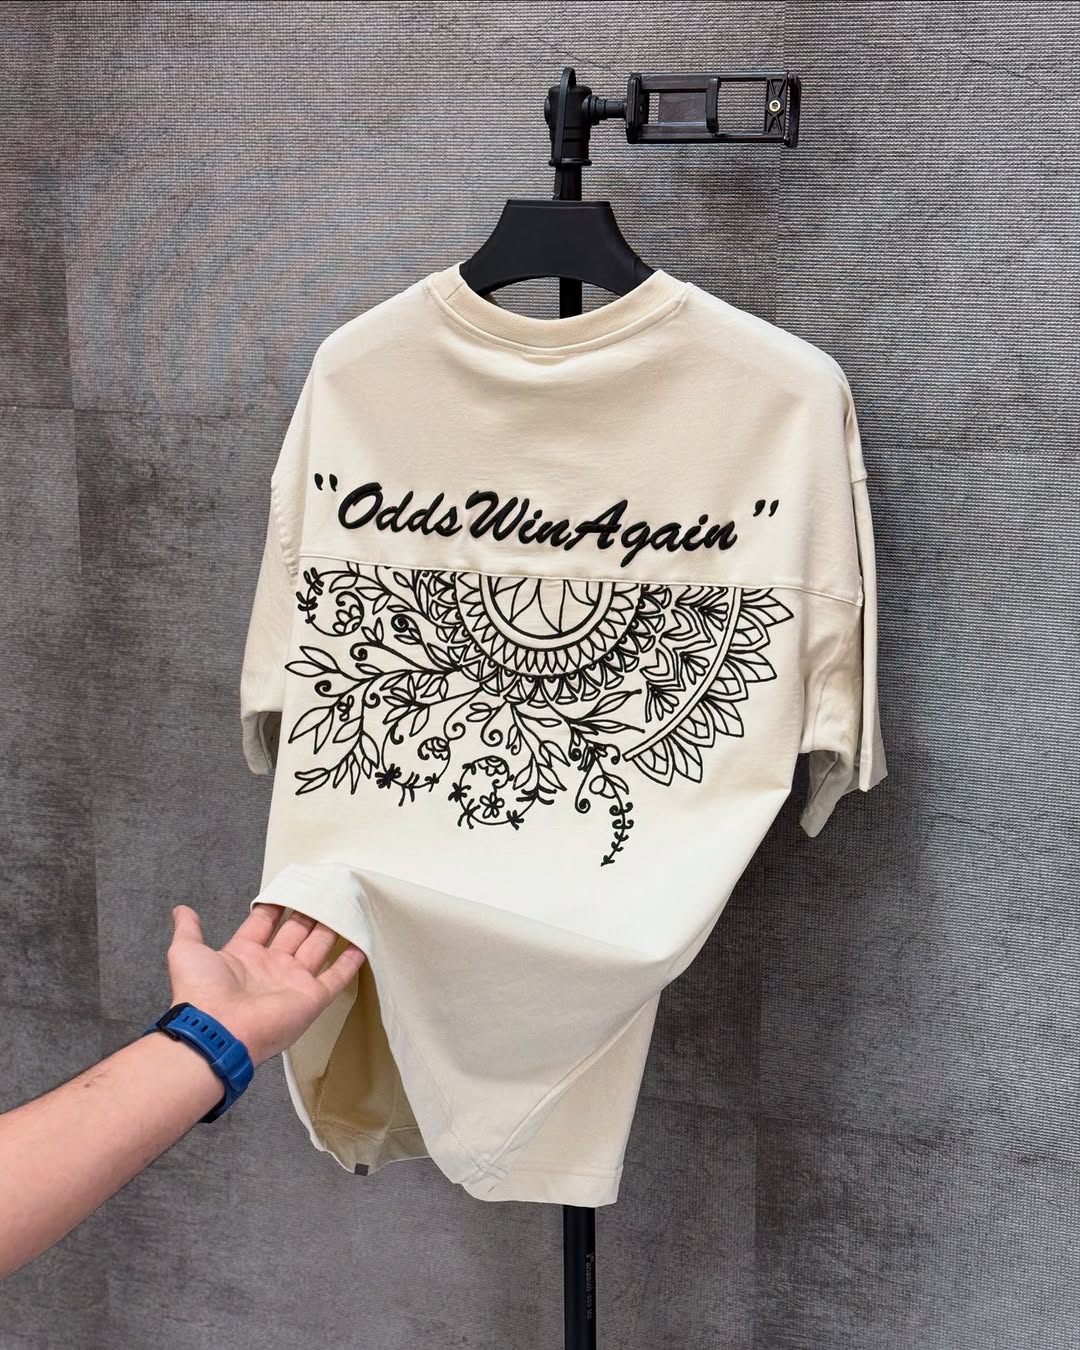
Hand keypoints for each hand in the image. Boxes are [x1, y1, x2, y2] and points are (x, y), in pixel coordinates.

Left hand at [164, 903, 365, 1065]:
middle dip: (310, 911)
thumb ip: (189, 930)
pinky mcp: (312, 998)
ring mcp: (293, 982)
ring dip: (332, 928)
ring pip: (318, 948)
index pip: (265, 922)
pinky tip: (362, 944)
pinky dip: (350, 962)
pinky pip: (336, 977)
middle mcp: (271, 967)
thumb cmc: (202, 991)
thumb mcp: (187, 952)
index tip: (291, 885)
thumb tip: (181, 909)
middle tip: (325, 888)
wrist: (217, 1030)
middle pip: (296, 932)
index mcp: (245, 955)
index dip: (276, 905)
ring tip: (347, 905)